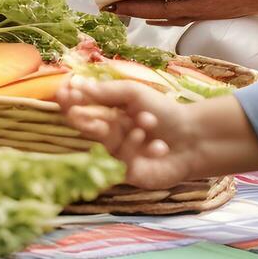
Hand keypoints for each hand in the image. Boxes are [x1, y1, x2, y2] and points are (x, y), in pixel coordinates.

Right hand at [57, 77, 204, 188]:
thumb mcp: (134, 94)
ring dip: (128, 134)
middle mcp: (107, 135)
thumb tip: (77, 84)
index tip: (64, 93)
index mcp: (106, 114)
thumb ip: (107, 91)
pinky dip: (141, 151)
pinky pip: (124, 163)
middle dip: (92, 122)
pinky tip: (160, 146)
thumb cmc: (164, 112)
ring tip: (149, 123)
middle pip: (88, 129)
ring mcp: (116, 156)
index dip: (69, 102)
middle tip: (102, 120)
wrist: (193, 138)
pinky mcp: (127, 174)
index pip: (79, 108)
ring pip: (107, 145)